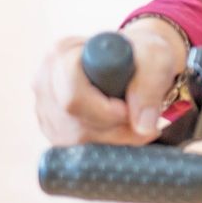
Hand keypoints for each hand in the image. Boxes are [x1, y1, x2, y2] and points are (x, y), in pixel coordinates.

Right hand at [32, 17, 184, 146]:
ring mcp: (45, 107)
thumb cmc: (143, 54)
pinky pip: (77, 148)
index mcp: (62, 53)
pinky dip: (106, 142)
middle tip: (139, 115)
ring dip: (113, 136)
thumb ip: (150, 87)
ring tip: (133, 116)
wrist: (136, 61)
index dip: (104, 110)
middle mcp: (45, 81)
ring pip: (76, 139)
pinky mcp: (52, 127)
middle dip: (113, 126)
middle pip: (74, 123)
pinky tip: (120, 124)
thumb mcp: (156, 58)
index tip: (129, 108)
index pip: (73, 97)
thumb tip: (143, 127)